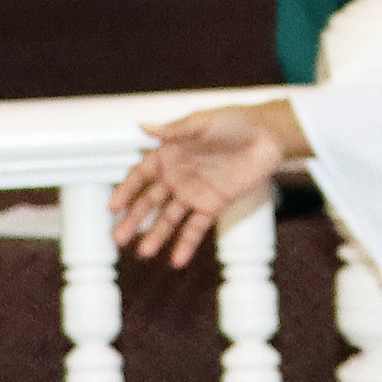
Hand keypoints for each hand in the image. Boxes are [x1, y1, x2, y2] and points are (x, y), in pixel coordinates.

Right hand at [112, 100, 308, 265]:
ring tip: (144, 252)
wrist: (268, 136)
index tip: (113, 208)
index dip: (126, 190)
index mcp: (171, 153)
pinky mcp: (214, 205)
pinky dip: (187, 243)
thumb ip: (174, 130)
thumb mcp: (203, 122)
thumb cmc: (235, 122)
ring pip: (170, 218)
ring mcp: (195, 192)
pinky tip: (176, 260)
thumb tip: (143, 126)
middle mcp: (179, 175)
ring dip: (156, 235)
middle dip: (133, 219)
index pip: (141, 175)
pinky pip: (197, 227)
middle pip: (150, 201)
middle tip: (117, 238)